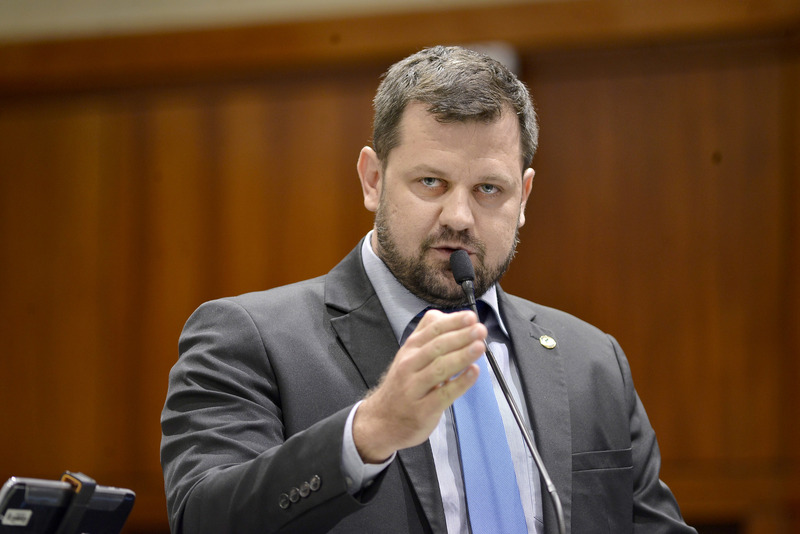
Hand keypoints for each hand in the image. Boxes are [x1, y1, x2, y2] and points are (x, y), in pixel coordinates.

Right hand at [352, 309, 486, 462]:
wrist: (382, 420)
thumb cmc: (402, 385)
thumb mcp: (408, 356)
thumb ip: (426, 336)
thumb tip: (449, 317)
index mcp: (409, 349)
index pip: (432, 330)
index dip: (453, 322)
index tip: (471, 317)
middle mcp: (409, 365)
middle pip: (437, 347)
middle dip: (461, 336)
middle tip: (480, 330)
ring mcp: (415, 388)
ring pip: (440, 368)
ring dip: (462, 355)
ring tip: (480, 346)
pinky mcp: (423, 409)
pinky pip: (444, 394)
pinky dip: (460, 383)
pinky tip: (474, 373)